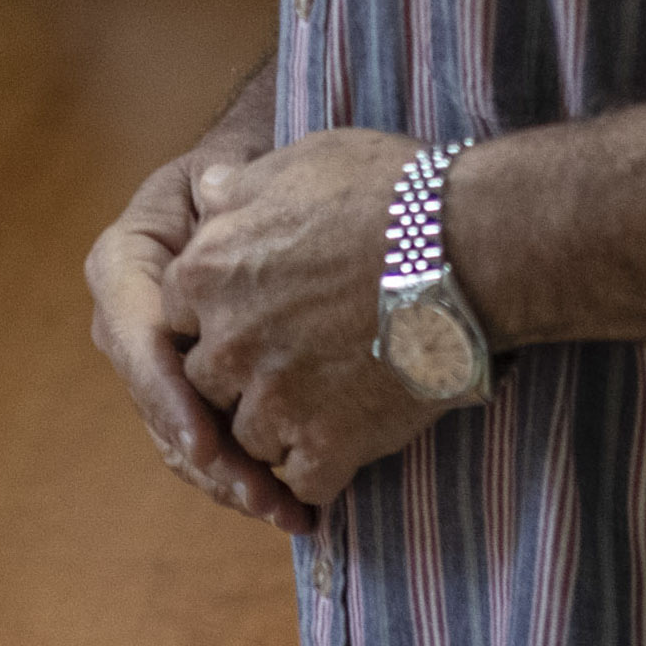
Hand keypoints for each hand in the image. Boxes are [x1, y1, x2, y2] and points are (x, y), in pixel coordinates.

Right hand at [85, 131, 311, 534]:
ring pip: (182, 441)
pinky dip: (246, 477)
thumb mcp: (223, 171)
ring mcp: (156, 368)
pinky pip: (208, 446)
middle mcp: (127, 326)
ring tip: (287, 511)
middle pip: (160, 408)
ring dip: (232, 483)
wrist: (253, 191)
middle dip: (211, 460)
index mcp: (122, 268)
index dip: (170, 399)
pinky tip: (294, 505)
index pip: (139, 342)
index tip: (206, 443)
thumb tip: (221, 191)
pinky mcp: (192, 396)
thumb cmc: (243, 172)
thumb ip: (220, 189)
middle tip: (263, 495)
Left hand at [161, 127, 451, 516]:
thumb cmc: (387, 193)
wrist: (467, 248)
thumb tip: (207, 191)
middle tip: (288, 366)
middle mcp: (228, 343)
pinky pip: (301, 482)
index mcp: (208, 274)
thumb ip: (239, 188)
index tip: (253, 316)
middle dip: (237, 379)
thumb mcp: (299, 162)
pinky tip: (344, 448)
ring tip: (319, 409)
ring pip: (246, 439)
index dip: (216, 316)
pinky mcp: (327, 444)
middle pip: (205, 383)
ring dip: (275, 430)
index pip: (177, 316)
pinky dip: (319, 471)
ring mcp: (275, 401)